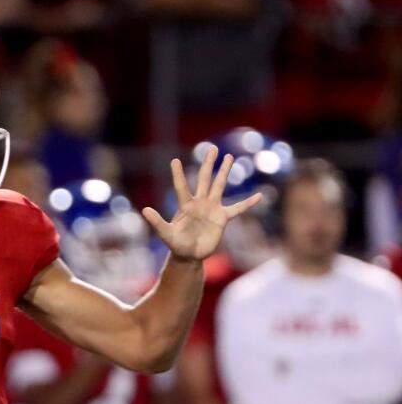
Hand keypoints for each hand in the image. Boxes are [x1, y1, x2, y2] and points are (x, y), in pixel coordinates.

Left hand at [142, 146, 261, 260]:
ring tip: (229, 157)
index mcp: (185, 205)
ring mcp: (212, 208)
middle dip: (208, 164)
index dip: (178, 174)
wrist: (189, 255)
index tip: (174, 160)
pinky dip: (248, 203)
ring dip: (224, 172)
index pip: (181, 186)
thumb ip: (157, 222)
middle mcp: (199, 202)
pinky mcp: (222, 218)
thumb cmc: (176, 244)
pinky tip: (259, 195)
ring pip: (219, 186)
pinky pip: (238, 208)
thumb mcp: (166, 233)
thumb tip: (144, 210)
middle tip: (212, 148)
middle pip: (205, 179)